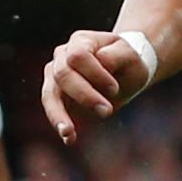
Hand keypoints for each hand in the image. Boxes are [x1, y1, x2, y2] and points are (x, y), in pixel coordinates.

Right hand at [40, 31, 153, 146]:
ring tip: (69, 133)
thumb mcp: (132, 56)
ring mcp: (56, 75)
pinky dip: (61, 125)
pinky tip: (69, 139)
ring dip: (59, 114)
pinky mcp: (56, 95)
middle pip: (62, 74)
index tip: (114, 89)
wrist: (124, 71)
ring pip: (49, 94)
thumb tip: (99, 62)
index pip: (78, 56)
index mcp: (81, 41)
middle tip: (108, 111)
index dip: (95, 74)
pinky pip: (53, 110)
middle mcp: (63, 56)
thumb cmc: (129, 62)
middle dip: (84, 96)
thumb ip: (116, 56)